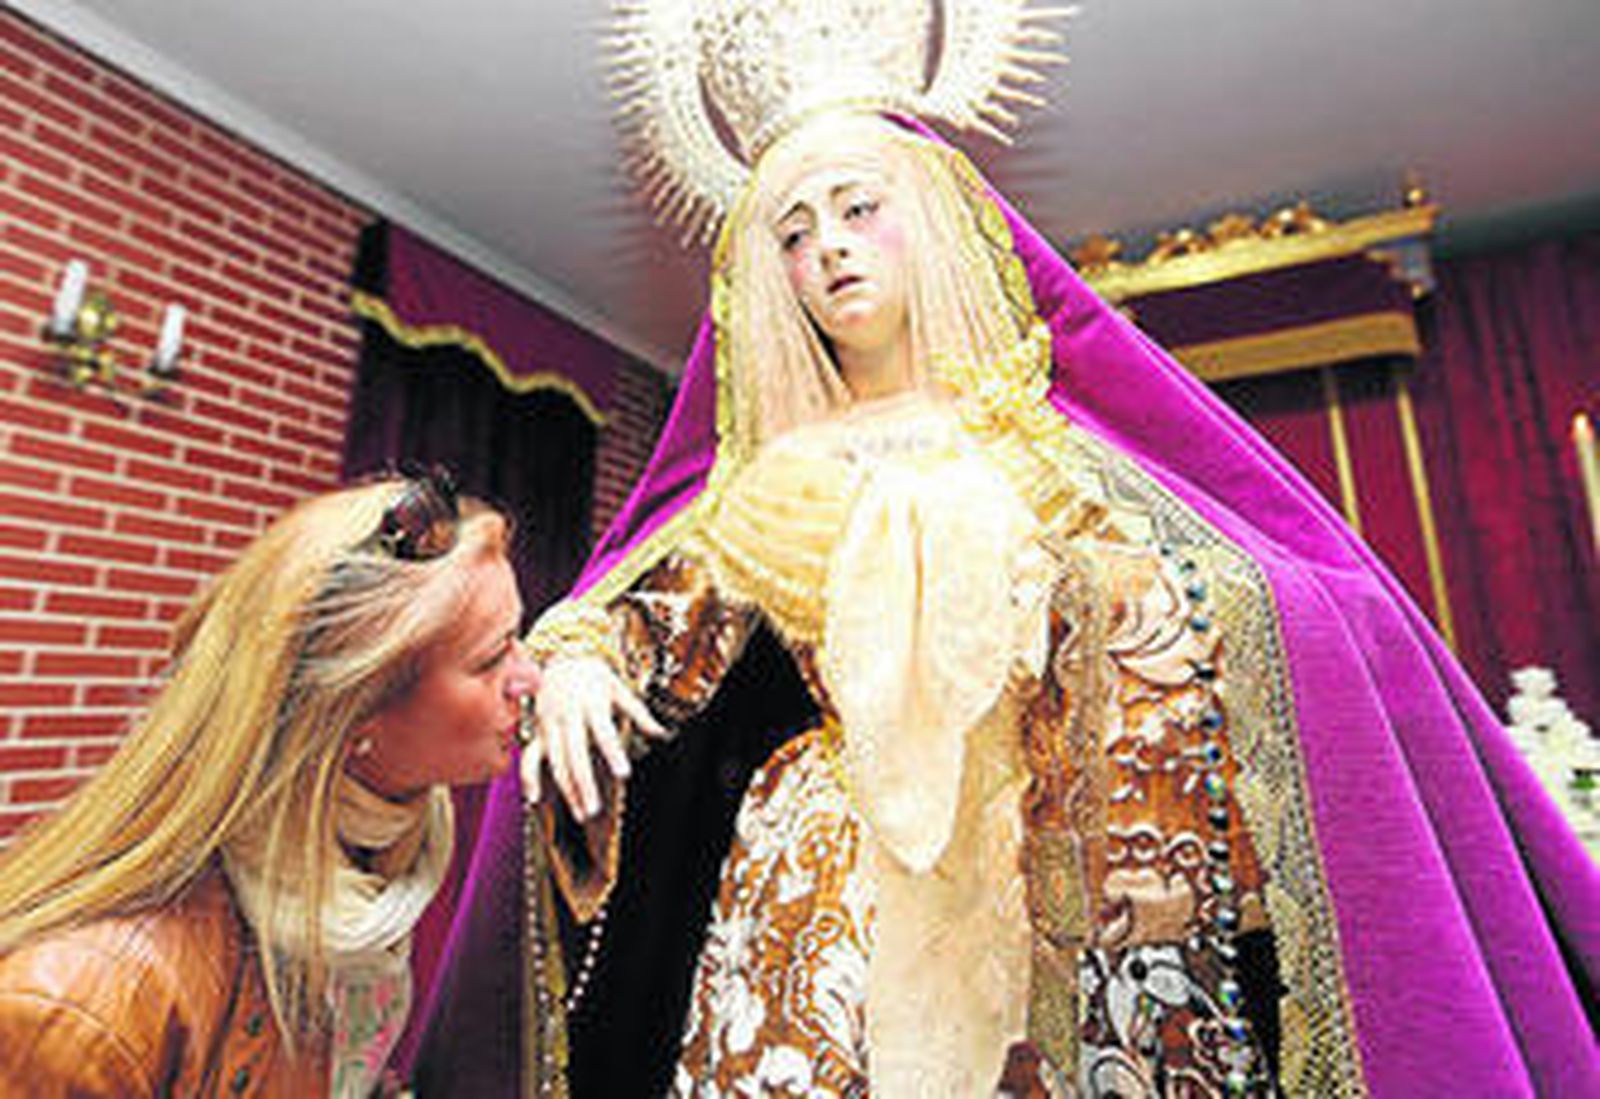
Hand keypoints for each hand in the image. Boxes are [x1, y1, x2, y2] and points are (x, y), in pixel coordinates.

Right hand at [522, 655, 664, 819]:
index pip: (603, 732)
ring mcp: (550, 725)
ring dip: (566, 789)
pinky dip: (528, 777)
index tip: (623, 774)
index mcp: (590, 703)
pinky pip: (530, 757)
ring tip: (581, 813)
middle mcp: (567, 716)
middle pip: (574, 755)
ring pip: (555, 762)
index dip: (612, 752)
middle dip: (584, 784)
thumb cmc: (594, 675)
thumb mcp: (618, 687)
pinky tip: (534, 799)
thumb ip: (639, 712)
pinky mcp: (538, 731)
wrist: (560, 656)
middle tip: (594, 809)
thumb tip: (663, 733)